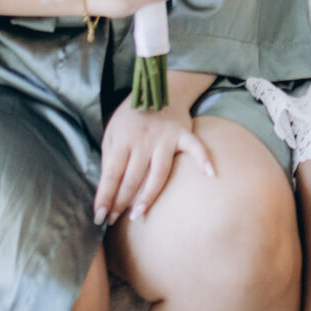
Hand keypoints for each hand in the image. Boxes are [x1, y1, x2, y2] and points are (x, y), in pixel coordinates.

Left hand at [94, 97, 213, 224]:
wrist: (156, 89)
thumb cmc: (131, 117)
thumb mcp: (112, 131)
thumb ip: (109, 157)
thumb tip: (107, 188)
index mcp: (122, 139)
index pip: (112, 174)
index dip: (105, 197)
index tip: (99, 217)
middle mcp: (144, 140)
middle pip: (133, 178)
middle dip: (121, 202)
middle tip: (115, 220)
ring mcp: (165, 138)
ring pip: (158, 173)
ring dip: (148, 196)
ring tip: (138, 214)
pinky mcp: (183, 134)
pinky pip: (195, 148)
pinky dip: (203, 159)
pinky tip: (210, 174)